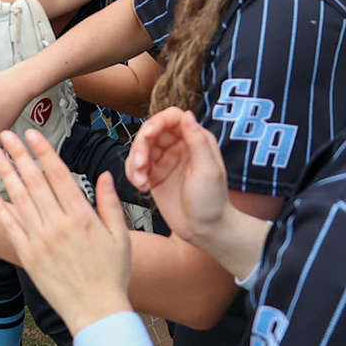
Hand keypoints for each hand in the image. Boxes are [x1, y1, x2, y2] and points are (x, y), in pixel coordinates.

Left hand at [0, 130, 132, 333]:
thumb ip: (110, 203)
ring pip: (19, 199)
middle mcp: (58, 225)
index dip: (43, 151)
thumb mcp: (120, 236)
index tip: (32, 134)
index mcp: (82, 216)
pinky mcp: (28, 255)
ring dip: (5, 173)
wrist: (96, 311)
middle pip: (34, 181)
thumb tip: (105, 175)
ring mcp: (40, 240)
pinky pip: (10, 226)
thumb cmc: (112, 275)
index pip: (58, 175)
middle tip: (7, 134)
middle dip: (19, 155)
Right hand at [126, 107, 265, 277]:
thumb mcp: (208, 170)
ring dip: (134, 162)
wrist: (204, 230)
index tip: (148, 135)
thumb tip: (187, 115)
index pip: (172, 117)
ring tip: (140, 181)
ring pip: (139, 148)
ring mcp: (164, 160)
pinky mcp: (154, 175)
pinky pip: (135, 166)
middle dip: (140, 146)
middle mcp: (178, 146)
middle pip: (150, 131)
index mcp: (195, 139)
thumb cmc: (212, 202)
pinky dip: (133, 175)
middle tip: (140, 164)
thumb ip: (197, 141)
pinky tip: (143, 187)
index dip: (157, 121)